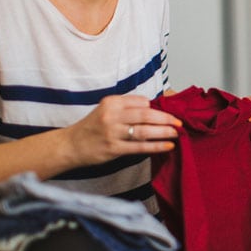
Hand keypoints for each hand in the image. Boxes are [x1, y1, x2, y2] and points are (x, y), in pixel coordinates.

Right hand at [65, 95, 180, 164]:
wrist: (71, 145)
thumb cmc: (93, 127)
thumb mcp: (106, 110)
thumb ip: (127, 108)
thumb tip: (154, 109)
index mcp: (111, 102)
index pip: (141, 102)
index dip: (157, 108)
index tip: (169, 112)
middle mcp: (111, 116)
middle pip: (146, 115)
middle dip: (166, 118)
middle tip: (179, 122)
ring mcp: (112, 133)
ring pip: (144, 131)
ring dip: (164, 132)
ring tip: (177, 133)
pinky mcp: (114, 149)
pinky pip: (140, 147)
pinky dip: (156, 146)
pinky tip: (168, 146)